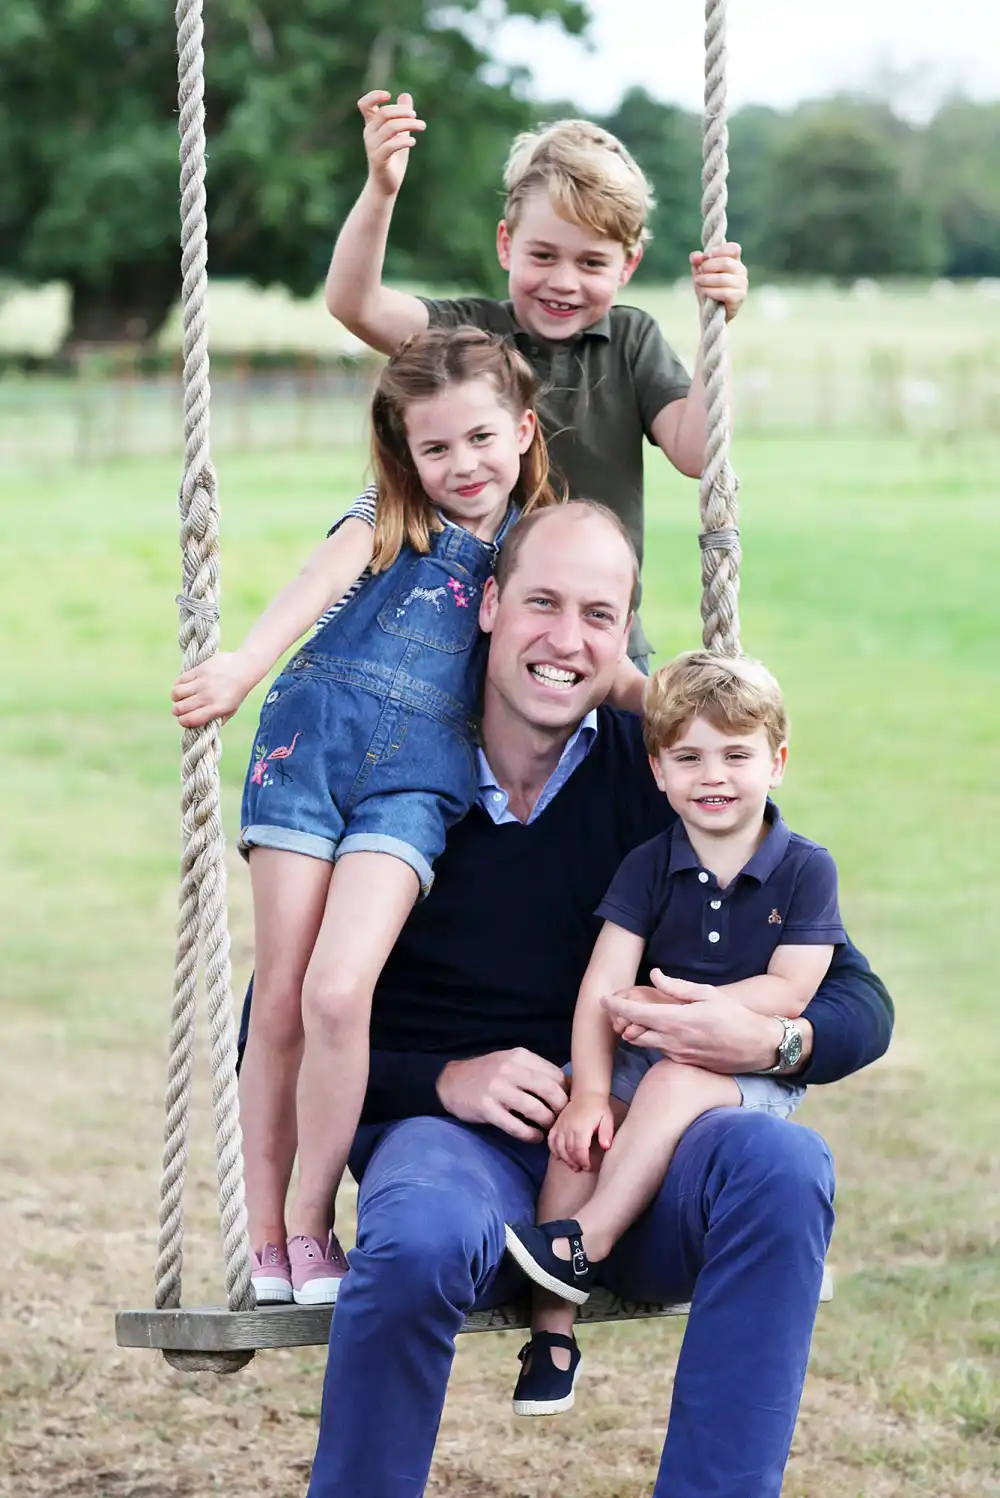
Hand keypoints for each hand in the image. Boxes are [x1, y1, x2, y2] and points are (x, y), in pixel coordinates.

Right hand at [171, 652, 257, 727]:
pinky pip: (180, 680)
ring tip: (181, 697)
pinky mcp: (199, 670)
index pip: (190, 720)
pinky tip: (184, 686)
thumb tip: (201, 727)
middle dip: (177, 711)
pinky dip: (178, 685)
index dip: (183, 721)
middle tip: (180, 708)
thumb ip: (217, 720)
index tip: (184, 719)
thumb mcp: (231, 710)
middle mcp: (208, 696)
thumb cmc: (237, 691)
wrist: (244, 668)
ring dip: (176, 697)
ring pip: (176, 693)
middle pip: (180, 708)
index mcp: (217, 708)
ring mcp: (203, 682)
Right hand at [358, 90, 424, 197]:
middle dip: (402, 111)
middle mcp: (369, 133)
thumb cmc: (393, 158)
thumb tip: (405, 95)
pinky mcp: (378, 159)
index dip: (374, 96)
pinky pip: (391, 145)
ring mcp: (372, 146)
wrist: (387, 184)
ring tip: (422, 126)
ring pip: (390, 127)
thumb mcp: (400, 133)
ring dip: (408, 124)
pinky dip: (404, 141)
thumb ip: (401, 115)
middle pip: (384, 113)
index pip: (364, 104)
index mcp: (371, 125)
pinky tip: (413, 142)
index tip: (389, 95)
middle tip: (416, 116)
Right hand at [435, 1049, 568, 1142]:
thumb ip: (535, 1071)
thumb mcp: (511, 1063)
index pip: (556, 1075)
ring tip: (549, 1130)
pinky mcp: (487, 1108)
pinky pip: (516, 1126)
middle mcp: (509, 1069)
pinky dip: (530, 1135)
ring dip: (548, 1123)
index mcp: (520, 1056)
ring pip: (536, 1110)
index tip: (570, 1105)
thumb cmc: (489, 1074)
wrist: (452, 1082)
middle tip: (563, 1120)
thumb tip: (569, 1087)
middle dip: (562, 1109)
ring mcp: (497, 1088)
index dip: (567, 1093)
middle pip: (550, 1091)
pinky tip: (535, 1137)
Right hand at [549, 1091, 615, 1171]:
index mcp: (582, 1127)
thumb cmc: (599, 1108)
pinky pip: (551, 1140)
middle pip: (568, 1151)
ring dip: (565, 1159)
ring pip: (558, 1147)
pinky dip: (553, 1150)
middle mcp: (569, 1127)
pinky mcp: (556, 1124)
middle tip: (581, 1168)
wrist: (587, 1093)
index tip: (588, 1167)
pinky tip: (559, 1157)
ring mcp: (560, 1126)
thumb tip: (606, 1146)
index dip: (583, 1161)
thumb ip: (606, 1133)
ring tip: (573, 1165)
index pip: (580, 1149)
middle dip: (575, 1162)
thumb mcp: (607, 1119)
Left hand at [603, 970, 784, 1072]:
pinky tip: (660, 1029)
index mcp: (676, 1020)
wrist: (756, 1046)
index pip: (635, 1013)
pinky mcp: (683, 1063)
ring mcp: (677, 1055)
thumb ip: (676, 987)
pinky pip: (660, 1050)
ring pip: (645, 1043)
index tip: (603, 999)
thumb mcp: (707, 993)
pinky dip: (653, 1040)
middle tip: (616, 1008)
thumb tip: (654, 975)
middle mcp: (673, 1040)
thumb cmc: (734, 1016)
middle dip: (621, 1021)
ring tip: (635, 1017)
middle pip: (633, 1032)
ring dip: (636, 1031)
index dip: (615, 1006)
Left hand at [690, 242, 747, 321]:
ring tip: (698, 282)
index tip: (705, 258)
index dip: (718, 251)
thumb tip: (695, 256)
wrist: (710, 313)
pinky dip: (711, 291)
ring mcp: (742, 284)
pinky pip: (724, 292)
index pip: (733, 248)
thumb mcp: (700, 273)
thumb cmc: (707, 289)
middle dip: (708, 266)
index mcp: (734, 260)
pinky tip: (705, 292)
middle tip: (698, 273)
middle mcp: (741, 270)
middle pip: (726, 262)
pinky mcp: (739, 297)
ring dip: (706, 280)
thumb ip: (697, 261)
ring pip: (723, 278)